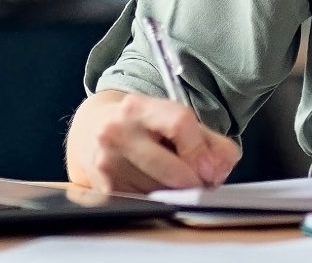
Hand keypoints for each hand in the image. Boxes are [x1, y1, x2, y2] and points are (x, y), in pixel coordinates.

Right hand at [66, 90, 241, 193]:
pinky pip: (147, 204)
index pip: (180, 124)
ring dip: (175, 193)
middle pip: (172, 169)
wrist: (93, 130)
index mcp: (138, 107)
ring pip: (161, 192)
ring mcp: (107, 164)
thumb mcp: (174, 118)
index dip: (202, 150)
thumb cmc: (144, 126)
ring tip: (171, 179)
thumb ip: (210, 141)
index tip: (210, 168)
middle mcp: (116, 132)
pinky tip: (154, 187)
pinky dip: (158, 201)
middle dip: (193, 181)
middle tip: (200, 182)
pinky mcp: (104, 190)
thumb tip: (218, 170)